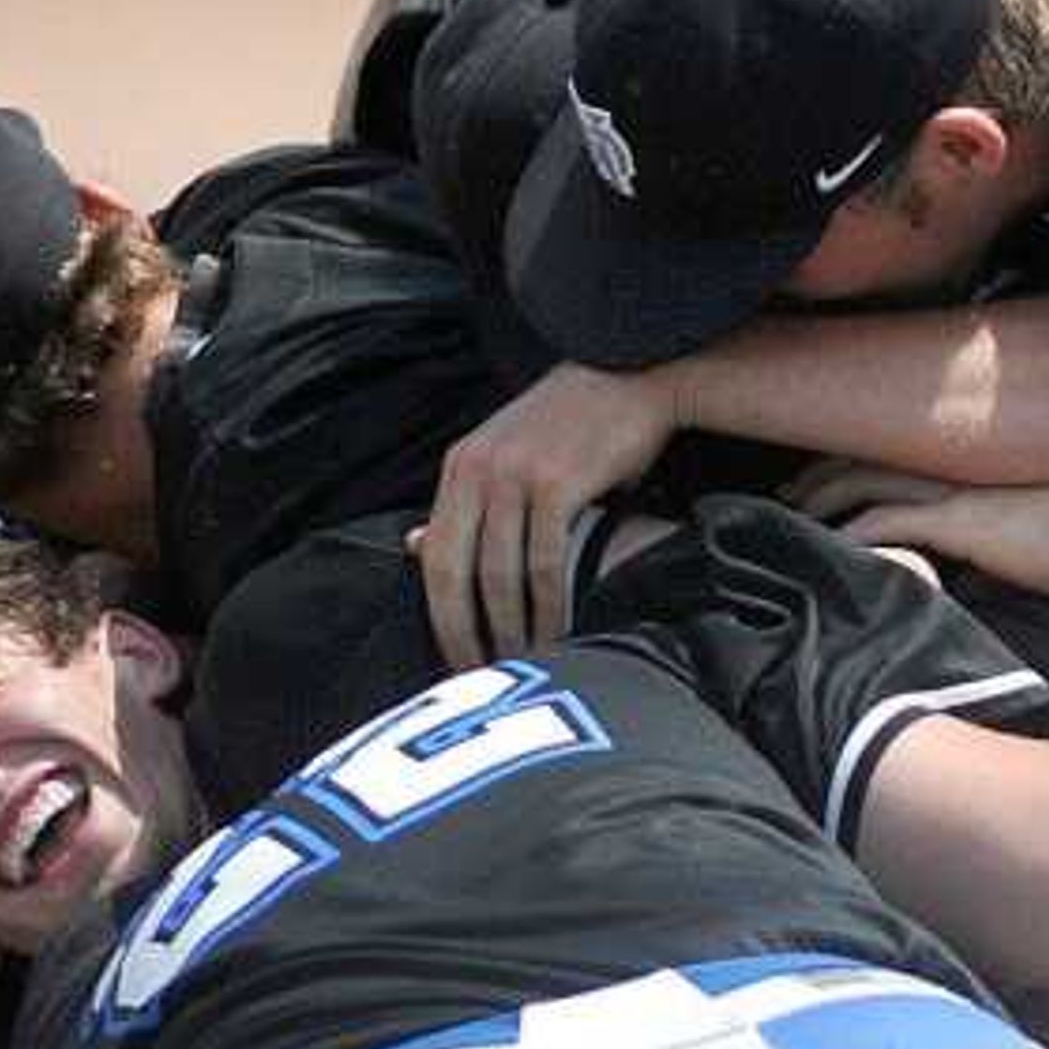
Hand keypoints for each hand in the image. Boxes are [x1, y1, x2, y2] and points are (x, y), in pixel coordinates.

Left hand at [413, 363, 681, 665]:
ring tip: (529, 659)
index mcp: (460, 467)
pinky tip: (562, 630)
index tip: (459, 657)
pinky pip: (547, 563)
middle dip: (471, 633)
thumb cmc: (572, 421)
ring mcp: (517, 476)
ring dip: (514, 628)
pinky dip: (552, 607)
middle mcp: (480, 471)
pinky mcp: (558, 484)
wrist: (633, 377)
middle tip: (489, 671)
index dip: (443, 617)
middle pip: (461, 575)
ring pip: (503, 575)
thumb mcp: (502, 452)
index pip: (435, 559)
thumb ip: (463, 501)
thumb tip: (415, 546)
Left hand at [781, 468, 1048, 609]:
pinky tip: (825, 546)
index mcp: (974, 468)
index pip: (896, 454)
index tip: (820, 482)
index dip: (852, 463)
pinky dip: (850, 531)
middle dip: (818, 473)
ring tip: (788, 514)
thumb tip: (976, 578)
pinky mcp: (964, 521)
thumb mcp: (1038, 538)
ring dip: (820, 497)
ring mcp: (958, 492)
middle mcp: (959, 469)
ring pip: (864, 481)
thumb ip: (997, 549)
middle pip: (866, 457)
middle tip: (785, 493)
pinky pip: (888, 520)